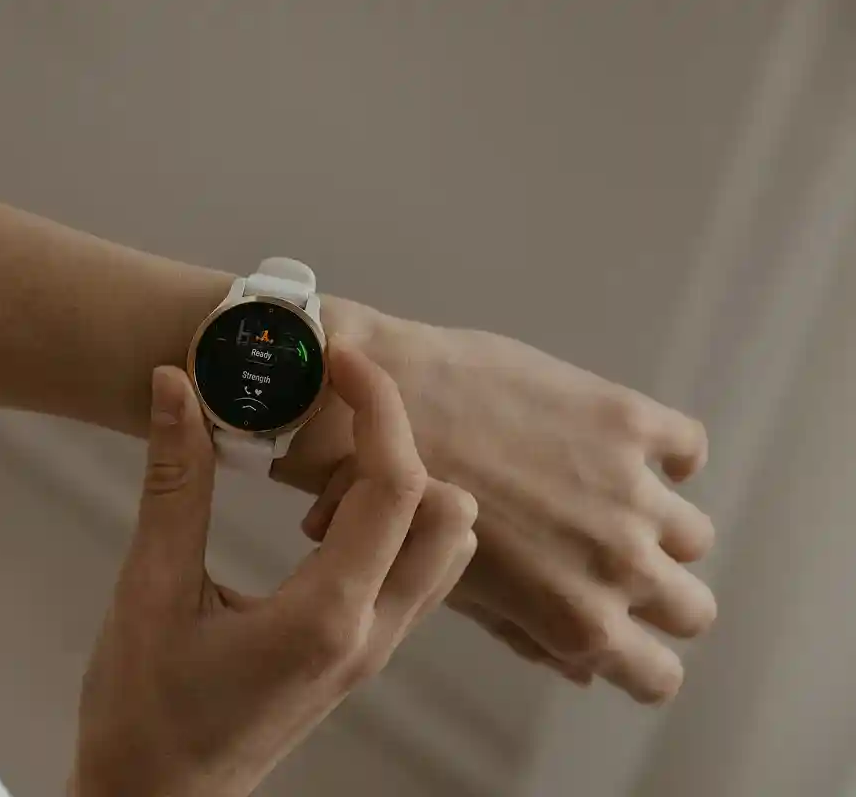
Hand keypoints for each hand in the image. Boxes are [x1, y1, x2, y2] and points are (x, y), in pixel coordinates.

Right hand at [72, 342, 476, 796]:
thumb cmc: (144, 712)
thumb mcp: (149, 591)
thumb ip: (174, 483)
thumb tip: (175, 387)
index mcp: (327, 617)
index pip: (396, 487)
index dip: (377, 406)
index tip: (338, 359)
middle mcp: (372, 634)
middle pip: (448, 512)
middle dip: (397, 445)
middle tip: (323, 422)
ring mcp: (375, 650)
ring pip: (446, 547)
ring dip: (401, 490)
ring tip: (315, 483)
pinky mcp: (361, 655)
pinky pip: (415, 574)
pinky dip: (390, 526)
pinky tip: (315, 525)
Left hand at [278, 308, 715, 703]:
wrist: (382, 402)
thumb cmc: (398, 505)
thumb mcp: (456, 591)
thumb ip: (524, 630)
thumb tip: (579, 667)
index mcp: (574, 619)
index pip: (656, 675)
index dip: (644, 663)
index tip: (632, 639)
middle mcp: (617, 563)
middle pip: (693, 609)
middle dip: (661, 597)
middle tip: (618, 570)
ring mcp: (630, 491)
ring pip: (694, 535)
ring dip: (657, 525)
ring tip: (604, 504)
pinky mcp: (628, 421)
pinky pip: (687, 448)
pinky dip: (663, 452)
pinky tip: (616, 449)